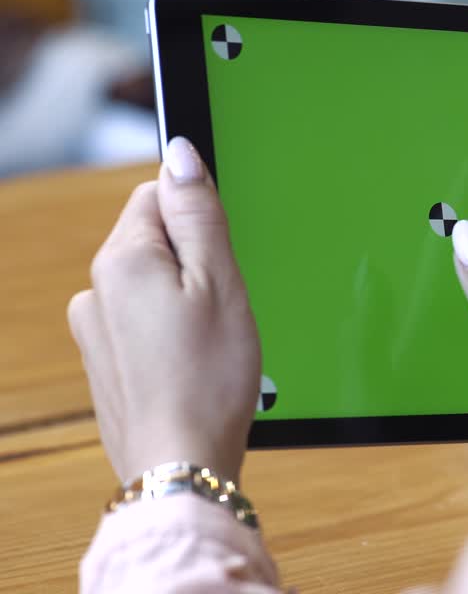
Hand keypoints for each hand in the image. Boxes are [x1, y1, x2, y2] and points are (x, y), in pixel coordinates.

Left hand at [68, 137, 259, 483]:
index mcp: (122, 260)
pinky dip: (171, 332)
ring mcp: (94, 327)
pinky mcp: (104, 359)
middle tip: (224, 307)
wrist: (181, 463)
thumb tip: (180, 153)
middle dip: (196, 264)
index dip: (202, 221)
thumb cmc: (209, 379)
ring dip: (185, 300)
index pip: (158, 194)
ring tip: (211, 342)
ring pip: (152, 282)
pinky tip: (194, 362)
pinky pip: (143, 321)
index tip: (223, 259)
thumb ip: (199, 213)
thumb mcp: (221, 283)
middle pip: (155, 240)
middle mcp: (95, 289)